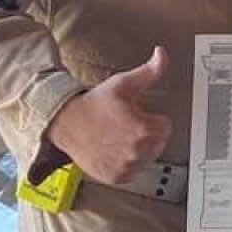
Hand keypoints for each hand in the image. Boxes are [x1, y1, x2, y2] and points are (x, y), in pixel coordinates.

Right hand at [48, 47, 174, 184]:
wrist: (65, 123)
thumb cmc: (94, 104)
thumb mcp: (123, 83)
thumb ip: (149, 72)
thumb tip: (162, 54)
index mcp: (144, 129)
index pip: (166, 126)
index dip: (151, 117)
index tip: (136, 114)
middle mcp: (137, 152)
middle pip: (158, 143)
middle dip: (147, 133)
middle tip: (125, 124)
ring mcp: (126, 166)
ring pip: (147, 157)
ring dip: (138, 148)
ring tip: (118, 136)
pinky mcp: (116, 177)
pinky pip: (133, 170)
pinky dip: (126, 162)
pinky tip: (113, 149)